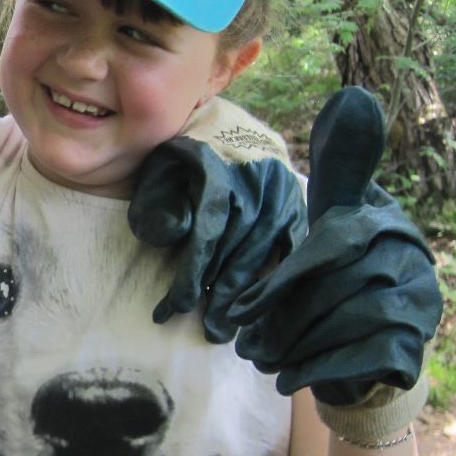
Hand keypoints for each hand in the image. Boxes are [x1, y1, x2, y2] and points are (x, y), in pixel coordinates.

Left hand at [127, 99, 307, 342]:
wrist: (223, 123)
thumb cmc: (180, 157)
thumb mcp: (157, 171)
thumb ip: (157, 203)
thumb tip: (174, 237)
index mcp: (218, 170)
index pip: (207, 231)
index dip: (193, 272)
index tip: (177, 306)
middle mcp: (257, 181)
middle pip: (238, 248)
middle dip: (221, 294)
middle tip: (209, 332)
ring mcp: (282, 191)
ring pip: (266, 250)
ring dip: (249, 293)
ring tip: (231, 327)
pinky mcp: (298, 203)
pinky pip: (294, 246)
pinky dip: (282, 277)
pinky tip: (269, 306)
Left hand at [229, 88, 441, 436]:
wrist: (375, 342)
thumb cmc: (338, 270)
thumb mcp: (334, 215)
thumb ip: (335, 168)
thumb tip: (354, 98)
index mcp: (383, 221)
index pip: (327, 247)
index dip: (278, 281)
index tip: (238, 310)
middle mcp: (409, 257)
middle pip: (331, 289)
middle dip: (279, 321)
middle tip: (244, 346)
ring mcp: (418, 302)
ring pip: (344, 324)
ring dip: (293, 348)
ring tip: (259, 361)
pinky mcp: (415, 343)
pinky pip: (361, 357)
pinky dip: (317, 370)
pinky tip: (287, 379)